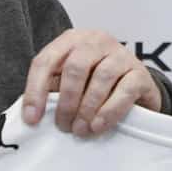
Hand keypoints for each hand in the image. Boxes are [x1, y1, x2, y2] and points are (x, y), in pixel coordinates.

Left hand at [22, 29, 161, 134]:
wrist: (136, 88)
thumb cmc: (94, 85)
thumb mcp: (70, 82)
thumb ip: (52, 91)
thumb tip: (32, 115)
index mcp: (71, 40)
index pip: (46, 61)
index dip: (35, 91)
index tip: (32, 119)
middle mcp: (96, 41)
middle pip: (75, 67)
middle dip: (66, 102)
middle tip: (64, 126)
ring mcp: (121, 54)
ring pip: (101, 77)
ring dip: (87, 108)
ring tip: (80, 130)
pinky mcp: (140, 73)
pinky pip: (125, 90)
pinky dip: (109, 111)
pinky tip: (98, 126)